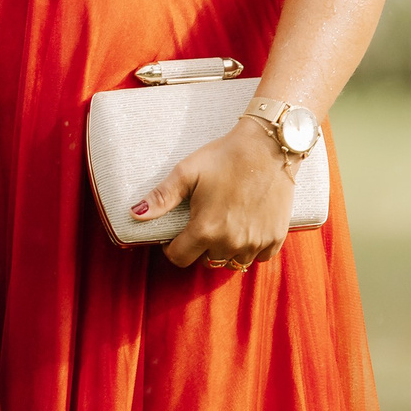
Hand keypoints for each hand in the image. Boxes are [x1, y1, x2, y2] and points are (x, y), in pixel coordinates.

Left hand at [139, 122, 297, 270]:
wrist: (268, 147)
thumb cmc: (224, 157)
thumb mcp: (186, 172)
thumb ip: (161, 197)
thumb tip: (134, 214)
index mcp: (206, 229)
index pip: (180, 259)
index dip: (173, 249)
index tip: (176, 236)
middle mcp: (231, 242)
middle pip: (208, 260)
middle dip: (201, 247)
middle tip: (203, 223)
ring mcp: (256, 243)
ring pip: (234, 262)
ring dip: (226, 250)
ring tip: (224, 226)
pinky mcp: (276, 238)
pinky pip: (259, 257)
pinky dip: (251, 248)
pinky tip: (246, 227)